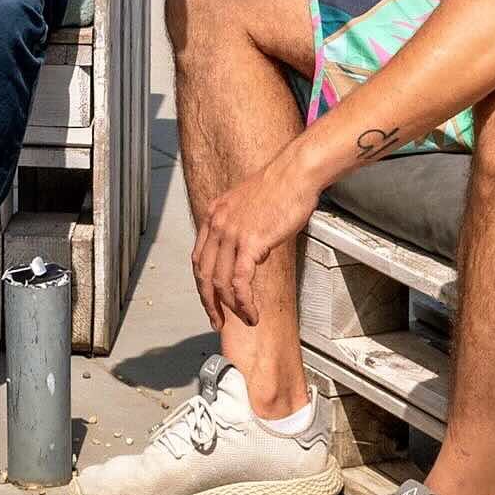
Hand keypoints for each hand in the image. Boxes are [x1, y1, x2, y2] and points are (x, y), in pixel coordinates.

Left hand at [192, 155, 319, 328]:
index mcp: (214, 215)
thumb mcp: (248, 206)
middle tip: (217, 320)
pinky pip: (240, 282)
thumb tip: (249, 253)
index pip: (200, 258)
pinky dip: (244, 302)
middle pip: (204, 274)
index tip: (210, 300)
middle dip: (209, 302)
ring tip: (244, 319)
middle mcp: (217, 224)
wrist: (294, 174)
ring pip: (220, 282)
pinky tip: (252, 311)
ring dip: (231, 308)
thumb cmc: (280, 187)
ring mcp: (231, 233)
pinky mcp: (250, 243)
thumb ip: (241, 227)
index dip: (203, 284)